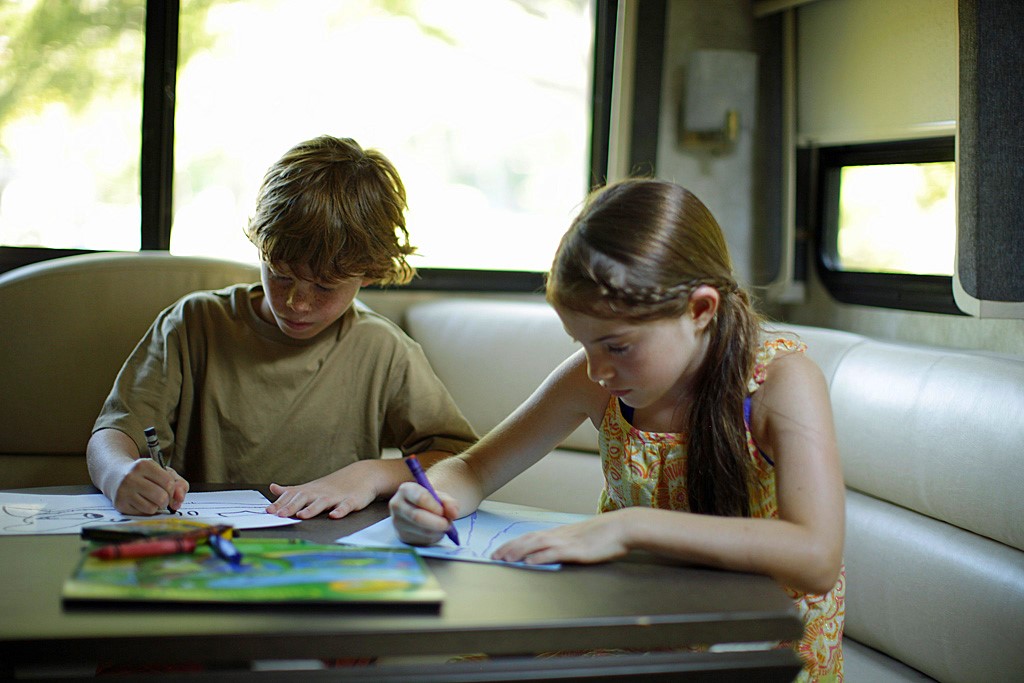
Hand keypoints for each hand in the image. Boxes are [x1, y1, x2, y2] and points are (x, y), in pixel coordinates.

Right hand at [112, 459, 188, 515]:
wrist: (116, 476)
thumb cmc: (144, 474)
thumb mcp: (161, 471)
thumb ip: (178, 483)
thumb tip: (180, 499)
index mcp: (143, 465)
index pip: (168, 482)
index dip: (173, 490)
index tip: (169, 490)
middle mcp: (131, 477)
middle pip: (161, 497)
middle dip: (167, 500)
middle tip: (163, 497)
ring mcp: (123, 491)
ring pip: (152, 508)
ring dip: (157, 507)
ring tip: (152, 500)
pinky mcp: (120, 504)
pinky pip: (142, 513)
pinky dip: (147, 510)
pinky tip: (143, 502)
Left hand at [266, 460, 382, 518]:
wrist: (363, 474)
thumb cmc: (334, 485)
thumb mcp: (312, 487)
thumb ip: (292, 490)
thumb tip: (273, 488)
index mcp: (311, 491)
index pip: (292, 496)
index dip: (280, 504)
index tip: (268, 511)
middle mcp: (321, 492)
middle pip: (304, 498)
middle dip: (291, 507)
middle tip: (280, 515)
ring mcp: (337, 496)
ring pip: (323, 502)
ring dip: (312, 509)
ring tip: (302, 515)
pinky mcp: (352, 501)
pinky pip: (345, 506)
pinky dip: (340, 511)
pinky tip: (334, 515)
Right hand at [388, 481, 459, 545]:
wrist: (418, 511)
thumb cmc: (429, 501)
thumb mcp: (440, 497)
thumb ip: (449, 502)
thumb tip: (453, 514)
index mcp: (406, 489)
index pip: (420, 498)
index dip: (435, 507)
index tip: (443, 512)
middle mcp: (397, 505)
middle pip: (418, 516)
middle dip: (437, 522)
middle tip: (448, 524)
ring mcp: (397, 522)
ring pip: (421, 530)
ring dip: (437, 531)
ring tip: (443, 526)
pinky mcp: (401, 536)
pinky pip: (421, 540)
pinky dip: (433, 537)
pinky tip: (435, 532)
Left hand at [491, 510, 630, 565]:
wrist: (623, 527)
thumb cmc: (606, 534)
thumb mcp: (582, 537)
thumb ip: (568, 543)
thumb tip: (555, 549)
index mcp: (560, 533)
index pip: (531, 537)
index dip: (513, 544)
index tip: (500, 551)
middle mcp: (560, 535)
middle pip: (528, 540)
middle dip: (509, 548)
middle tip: (494, 557)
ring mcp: (568, 542)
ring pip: (536, 546)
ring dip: (519, 552)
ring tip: (505, 559)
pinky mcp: (577, 551)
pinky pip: (554, 554)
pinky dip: (539, 558)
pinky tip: (529, 562)